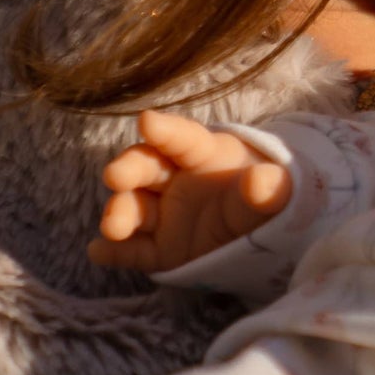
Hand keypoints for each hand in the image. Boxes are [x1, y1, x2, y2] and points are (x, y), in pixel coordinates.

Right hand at [86, 112, 290, 272]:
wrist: (268, 237)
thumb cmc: (267, 202)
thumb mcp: (276, 197)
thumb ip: (269, 190)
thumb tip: (264, 180)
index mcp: (206, 155)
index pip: (184, 139)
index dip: (166, 130)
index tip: (147, 121)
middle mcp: (178, 180)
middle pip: (147, 168)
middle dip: (129, 169)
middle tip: (115, 175)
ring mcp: (166, 215)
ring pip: (136, 209)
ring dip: (121, 214)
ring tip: (113, 228)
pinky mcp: (161, 250)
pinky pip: (136, 251)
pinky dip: (116, 253)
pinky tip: (98, 252)